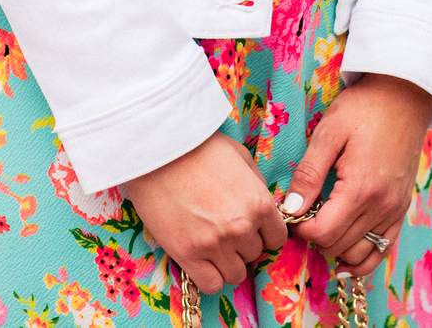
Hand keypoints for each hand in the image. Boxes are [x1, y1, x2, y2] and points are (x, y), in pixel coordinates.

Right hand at [126, 132, 288, 294]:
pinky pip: (212, 284)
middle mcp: (241, 227)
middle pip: (254, 255)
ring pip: (236, 274)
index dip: (263, 234)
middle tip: (222, 227)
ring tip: (210, 243)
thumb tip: (263, 205)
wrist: (155, 150)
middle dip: (242, 243)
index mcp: (258, 203)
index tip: (250, 228)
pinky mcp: (187, 254)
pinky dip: (209, 276)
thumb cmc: (196, 146)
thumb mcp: (239, 156)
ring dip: (226, 262)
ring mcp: (214, 244)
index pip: (276, 239)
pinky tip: (200, 259)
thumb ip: (256, 185)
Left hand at [283, 74, 431, 278]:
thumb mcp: (328, 133)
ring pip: (360, 254)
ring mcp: (395, 210)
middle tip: (301, 216)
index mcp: (361, 188)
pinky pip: (384, 248)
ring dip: (335, 248)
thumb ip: (309, 174)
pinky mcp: (402, 208)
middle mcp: (382, 206)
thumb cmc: (363, 108)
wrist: (404, 96)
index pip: (323, 233)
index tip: (290, 211)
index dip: (300, 228)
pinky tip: (345, 257)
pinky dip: (363, 258)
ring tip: (320, 228)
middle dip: (314, 237)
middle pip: (338, 246)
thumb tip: (290, 208)